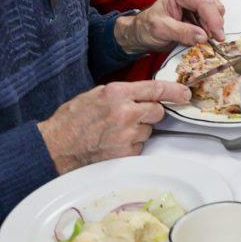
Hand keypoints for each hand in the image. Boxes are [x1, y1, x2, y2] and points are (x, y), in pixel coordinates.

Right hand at [38, 80, 189, 174]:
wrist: (55, 147)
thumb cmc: (72, 120)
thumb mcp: (97, 94)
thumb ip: (122, 92)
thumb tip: (145, 93)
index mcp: (118, 93)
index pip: (156, 88)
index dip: (175, 91)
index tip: (185, 93)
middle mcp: (125, 112)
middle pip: (157, 111)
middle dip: (150, 113)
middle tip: (133, 116)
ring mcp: (126, 135)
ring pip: (148, 130)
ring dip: (139, 130)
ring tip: (116, 132)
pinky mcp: (125, 153)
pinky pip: (139, 146)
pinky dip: (131, 145)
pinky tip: (113, 143)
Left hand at [117, 0, 224, 54]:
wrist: (143, 32)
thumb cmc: (147, 27)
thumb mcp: (161, 30)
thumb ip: (182, 32)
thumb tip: (203, 37)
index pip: (203, 2)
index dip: (213, 19)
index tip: (217, 36)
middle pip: (213, 6)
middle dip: (213, 25)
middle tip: (210, 41)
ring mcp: (198, 1)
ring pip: (217, 13)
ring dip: (212, 28)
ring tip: (201, 39)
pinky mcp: (201, 11)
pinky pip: (214, 19)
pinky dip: (211, 30)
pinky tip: (201, 36)